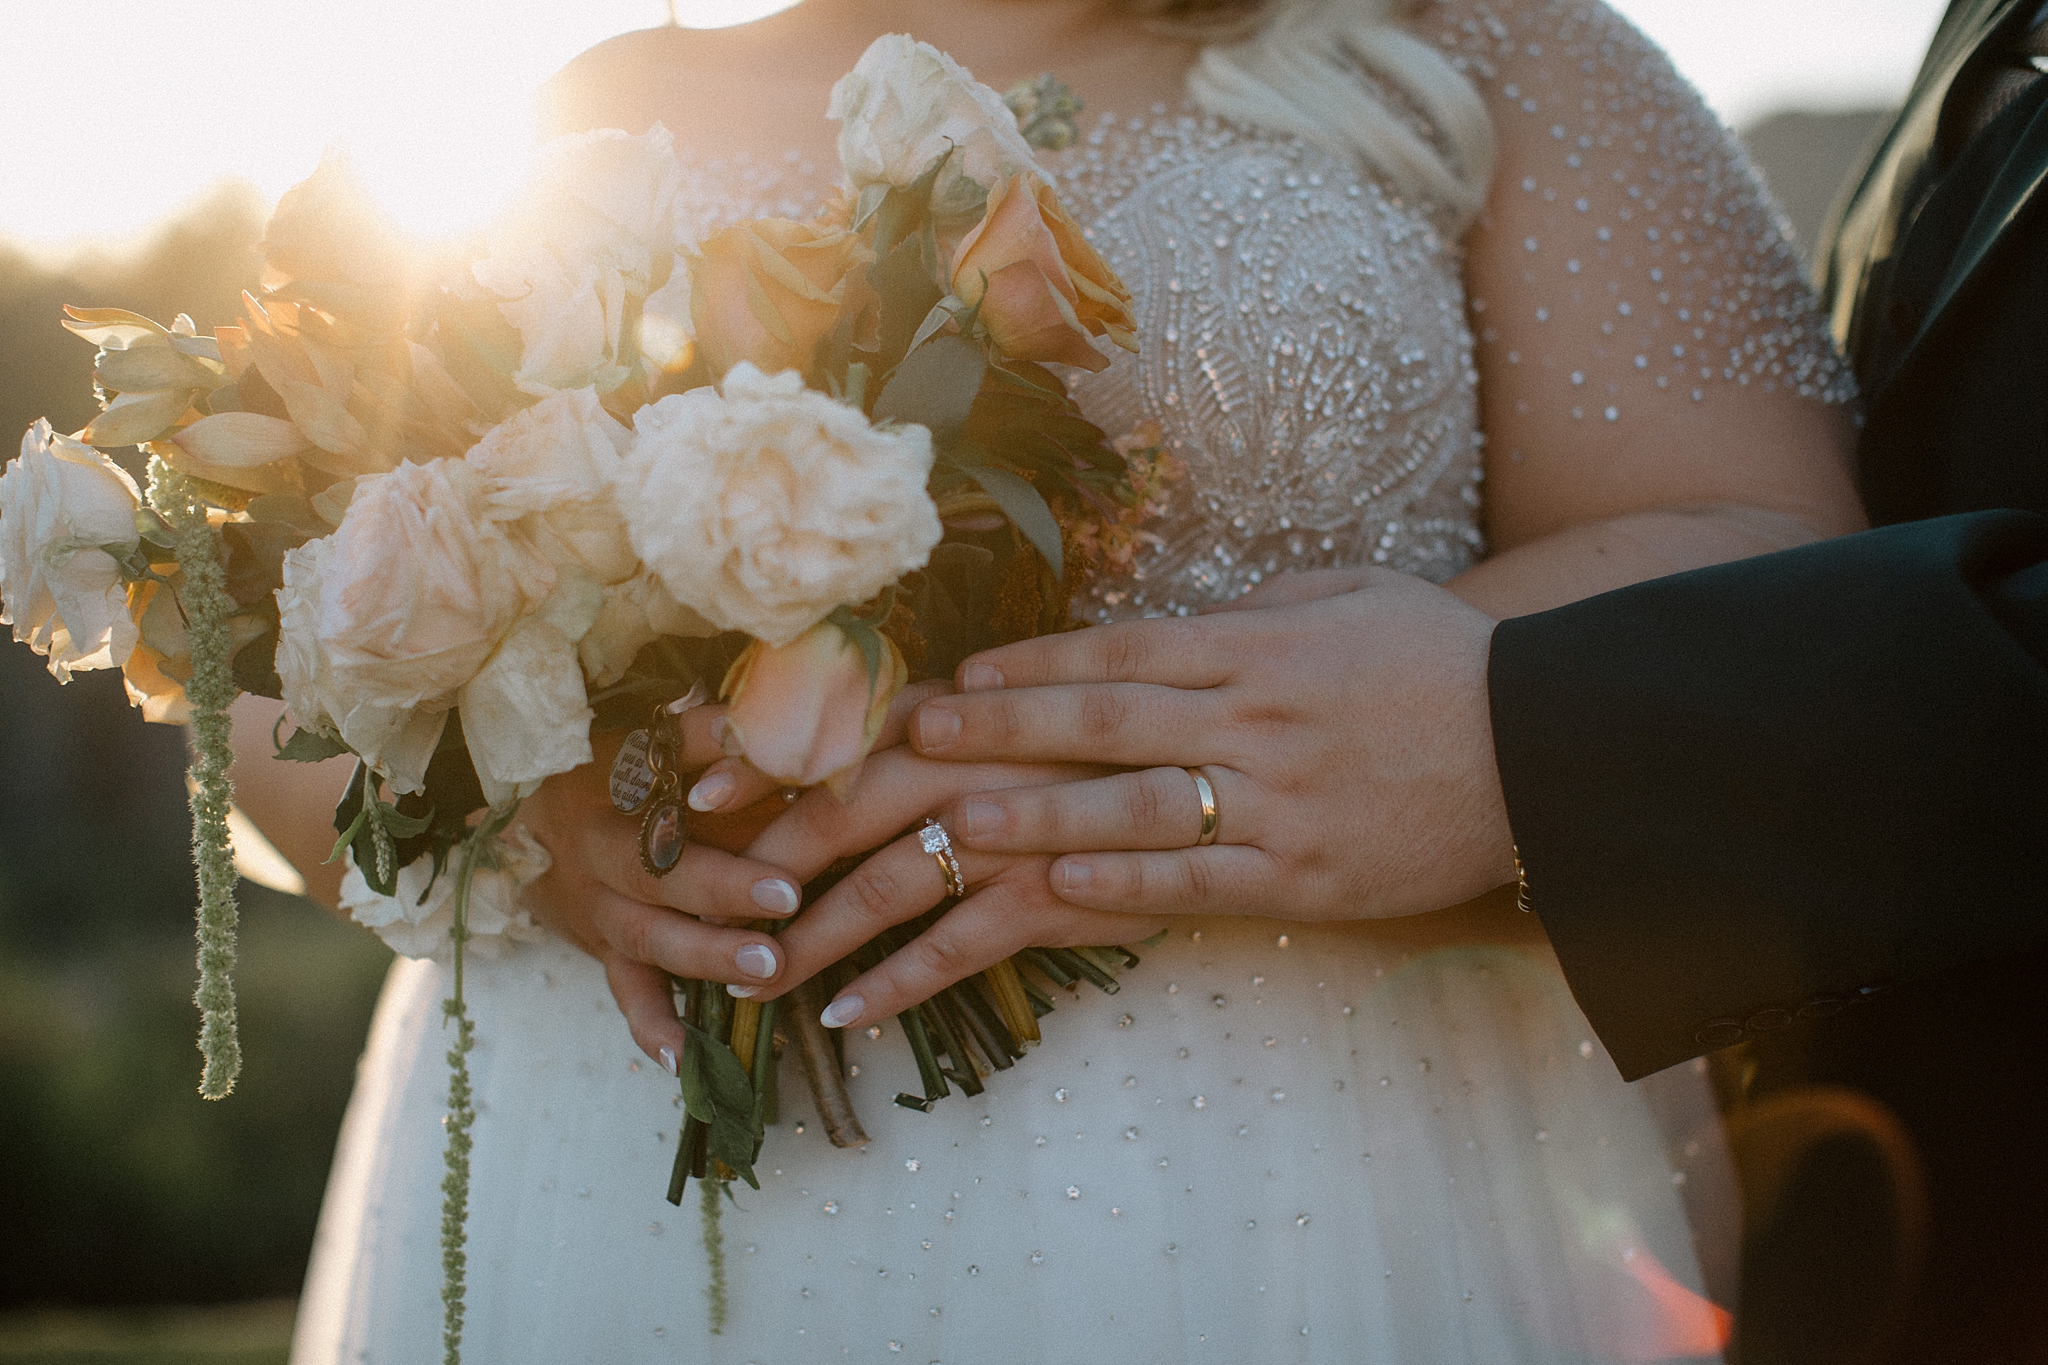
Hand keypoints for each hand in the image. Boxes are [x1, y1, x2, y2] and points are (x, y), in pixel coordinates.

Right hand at [519, 681, 946, 1068]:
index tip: (779, 790)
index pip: (670, 781)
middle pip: (660, 871)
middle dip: (724, 889)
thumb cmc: (611, 770)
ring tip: (766, 969)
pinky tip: (686, 1061)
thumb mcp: (651, 739)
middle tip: (788, 900)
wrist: (523, 819)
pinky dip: (653, 1028)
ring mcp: (599, 906)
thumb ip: (714, 735)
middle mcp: (601, 849)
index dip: (723, 787)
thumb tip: (784, 721)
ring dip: (707, 957)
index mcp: (618, 785)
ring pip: (650, 937)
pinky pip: (626, 993)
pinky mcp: (603, 950)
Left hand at [722, 747, 1166, 1030]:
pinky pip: (956, 946)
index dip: (762, 758)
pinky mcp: (1051, 893)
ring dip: (812, 940)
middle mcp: (975, 759)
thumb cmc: (1120, 735)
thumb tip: (868, 720)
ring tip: (754, 981)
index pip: (840, 729)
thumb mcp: (1033, 707)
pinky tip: (848, 1017)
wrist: (1237, 767)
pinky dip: (896, 984)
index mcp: (961, 705)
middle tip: (699, 903)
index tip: (693, 795)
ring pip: (886, 885)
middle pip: (842, 810)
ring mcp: (1012, 826)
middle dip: (763, 863)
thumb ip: (956, 713)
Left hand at [901, 567, 1519, 922]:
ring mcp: (1279, 800)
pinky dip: (1128, 885)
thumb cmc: (1446, 663)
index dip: (1032, 662)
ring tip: (951, 826)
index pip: (1120, 650)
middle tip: (919, 735)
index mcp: (1260, 645)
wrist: (1548, 748)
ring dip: (1035, 815)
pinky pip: (1200, 881)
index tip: (959, 672)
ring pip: (1132, 806)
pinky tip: (1060, 888)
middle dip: (1000, 728)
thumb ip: (1259, 607)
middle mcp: (1256, 717)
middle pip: (1103, 722)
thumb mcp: (1353, 598)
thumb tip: (1181, 620)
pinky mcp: (1307, 875)